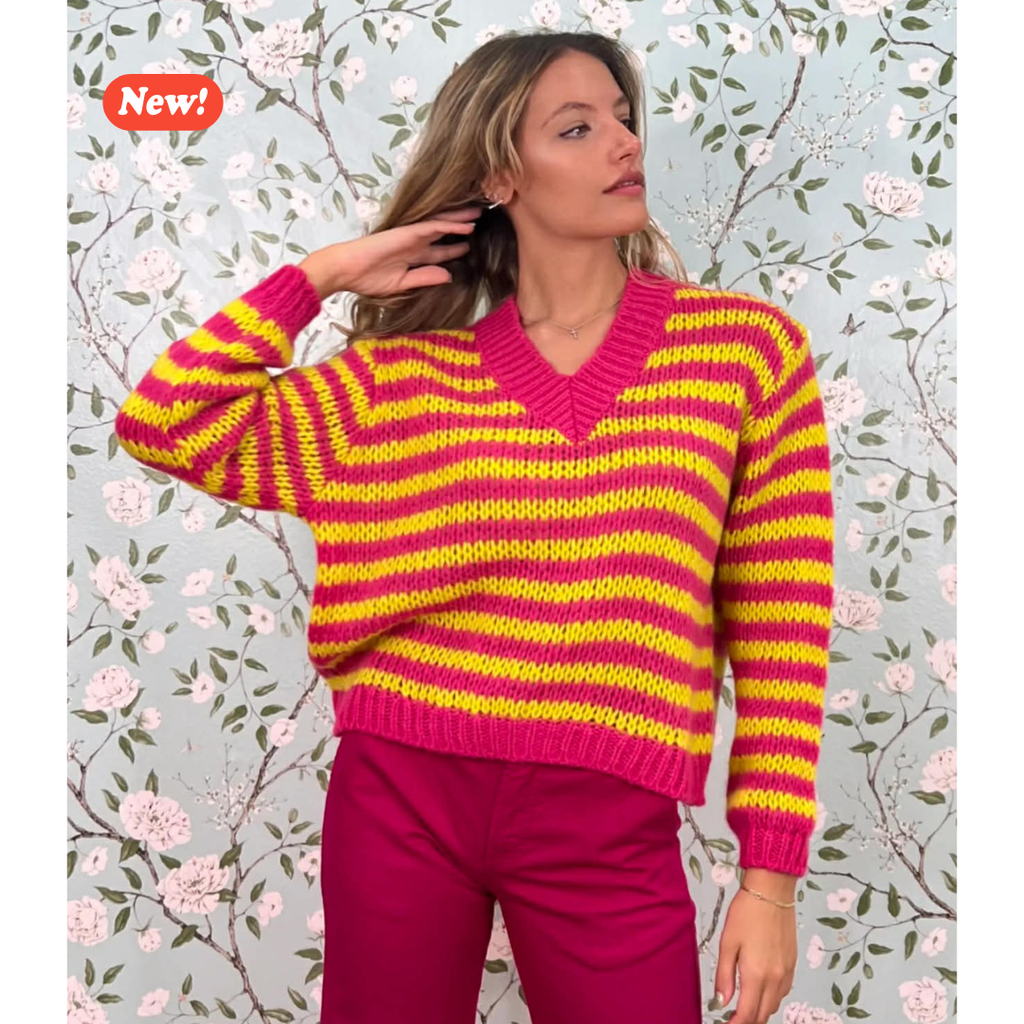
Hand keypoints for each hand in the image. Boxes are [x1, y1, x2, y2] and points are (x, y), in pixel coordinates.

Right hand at [297, 205, 480, 299]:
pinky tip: (466, 225)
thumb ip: (425, 278)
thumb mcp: (403, 284)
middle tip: (480, 224)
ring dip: (460, 220)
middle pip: (444, 233)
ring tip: (479, 215)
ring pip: (442, 225)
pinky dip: (451, 226)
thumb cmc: (368, 279)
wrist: (347, 271)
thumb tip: (448, 276)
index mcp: (412, 257)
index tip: (470, 248)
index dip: (455, 250)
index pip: (439, 252)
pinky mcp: (408, 232)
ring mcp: (412, 236)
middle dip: (461, 230)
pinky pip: (434, 227)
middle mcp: (415, 244)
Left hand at [711, 879, 796, 1022]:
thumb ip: (724, 975)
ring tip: (744, 1006)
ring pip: (774, 1005)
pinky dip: (771, 999)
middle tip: (732, 1018)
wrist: (772, 893)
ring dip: (760, 1011)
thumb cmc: (745, 914)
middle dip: (748, 1021)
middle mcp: (775, 979)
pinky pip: (783, 992)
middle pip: (763, 1015)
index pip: (747, 1015)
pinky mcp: (793, 964)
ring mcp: (786, 973)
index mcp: (756, 975)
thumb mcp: (727, 942)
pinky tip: (760, 991)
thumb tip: (722, 1002)